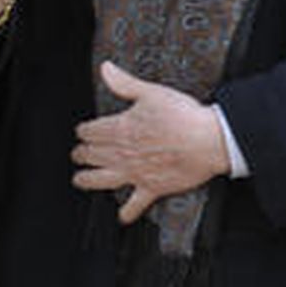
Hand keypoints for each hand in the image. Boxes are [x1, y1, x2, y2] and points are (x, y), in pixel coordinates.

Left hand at [70, 62, 229, 221]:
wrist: (208, 141)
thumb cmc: (183, 116)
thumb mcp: (151, 92)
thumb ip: (124, 83)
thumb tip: (106, 69)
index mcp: (121, 129)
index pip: (92, 131)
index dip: (83, 131)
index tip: (81, 131)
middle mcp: (123, 153)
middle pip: (93, 154)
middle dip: (82, 153)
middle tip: (77, 154)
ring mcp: (136, 172)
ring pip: (103, 179)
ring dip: (88, 180)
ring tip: (79, 180)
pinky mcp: (152, 188)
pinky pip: (135, 204)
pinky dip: (127, 212)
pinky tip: (121, 217)